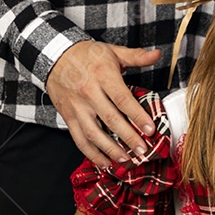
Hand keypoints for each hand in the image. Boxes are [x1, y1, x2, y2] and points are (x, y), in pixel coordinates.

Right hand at [46, 41, 160, 165]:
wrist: (56, 57)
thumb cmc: (88, 55)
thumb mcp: (113, 51)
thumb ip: (137, 56)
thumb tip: (157, 54)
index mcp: (103, 75)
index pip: (123, 99)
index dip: (137, 116)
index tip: (150, 129)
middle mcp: (89, 92)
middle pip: (110, 119)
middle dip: (128, 137)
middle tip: (143, 150)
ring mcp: (77, 107)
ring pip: (93, 133)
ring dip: (110, 150)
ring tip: (126, 160)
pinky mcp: (68, 117)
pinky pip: (79, 139)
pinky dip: (91, 153)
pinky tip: (104, 162)